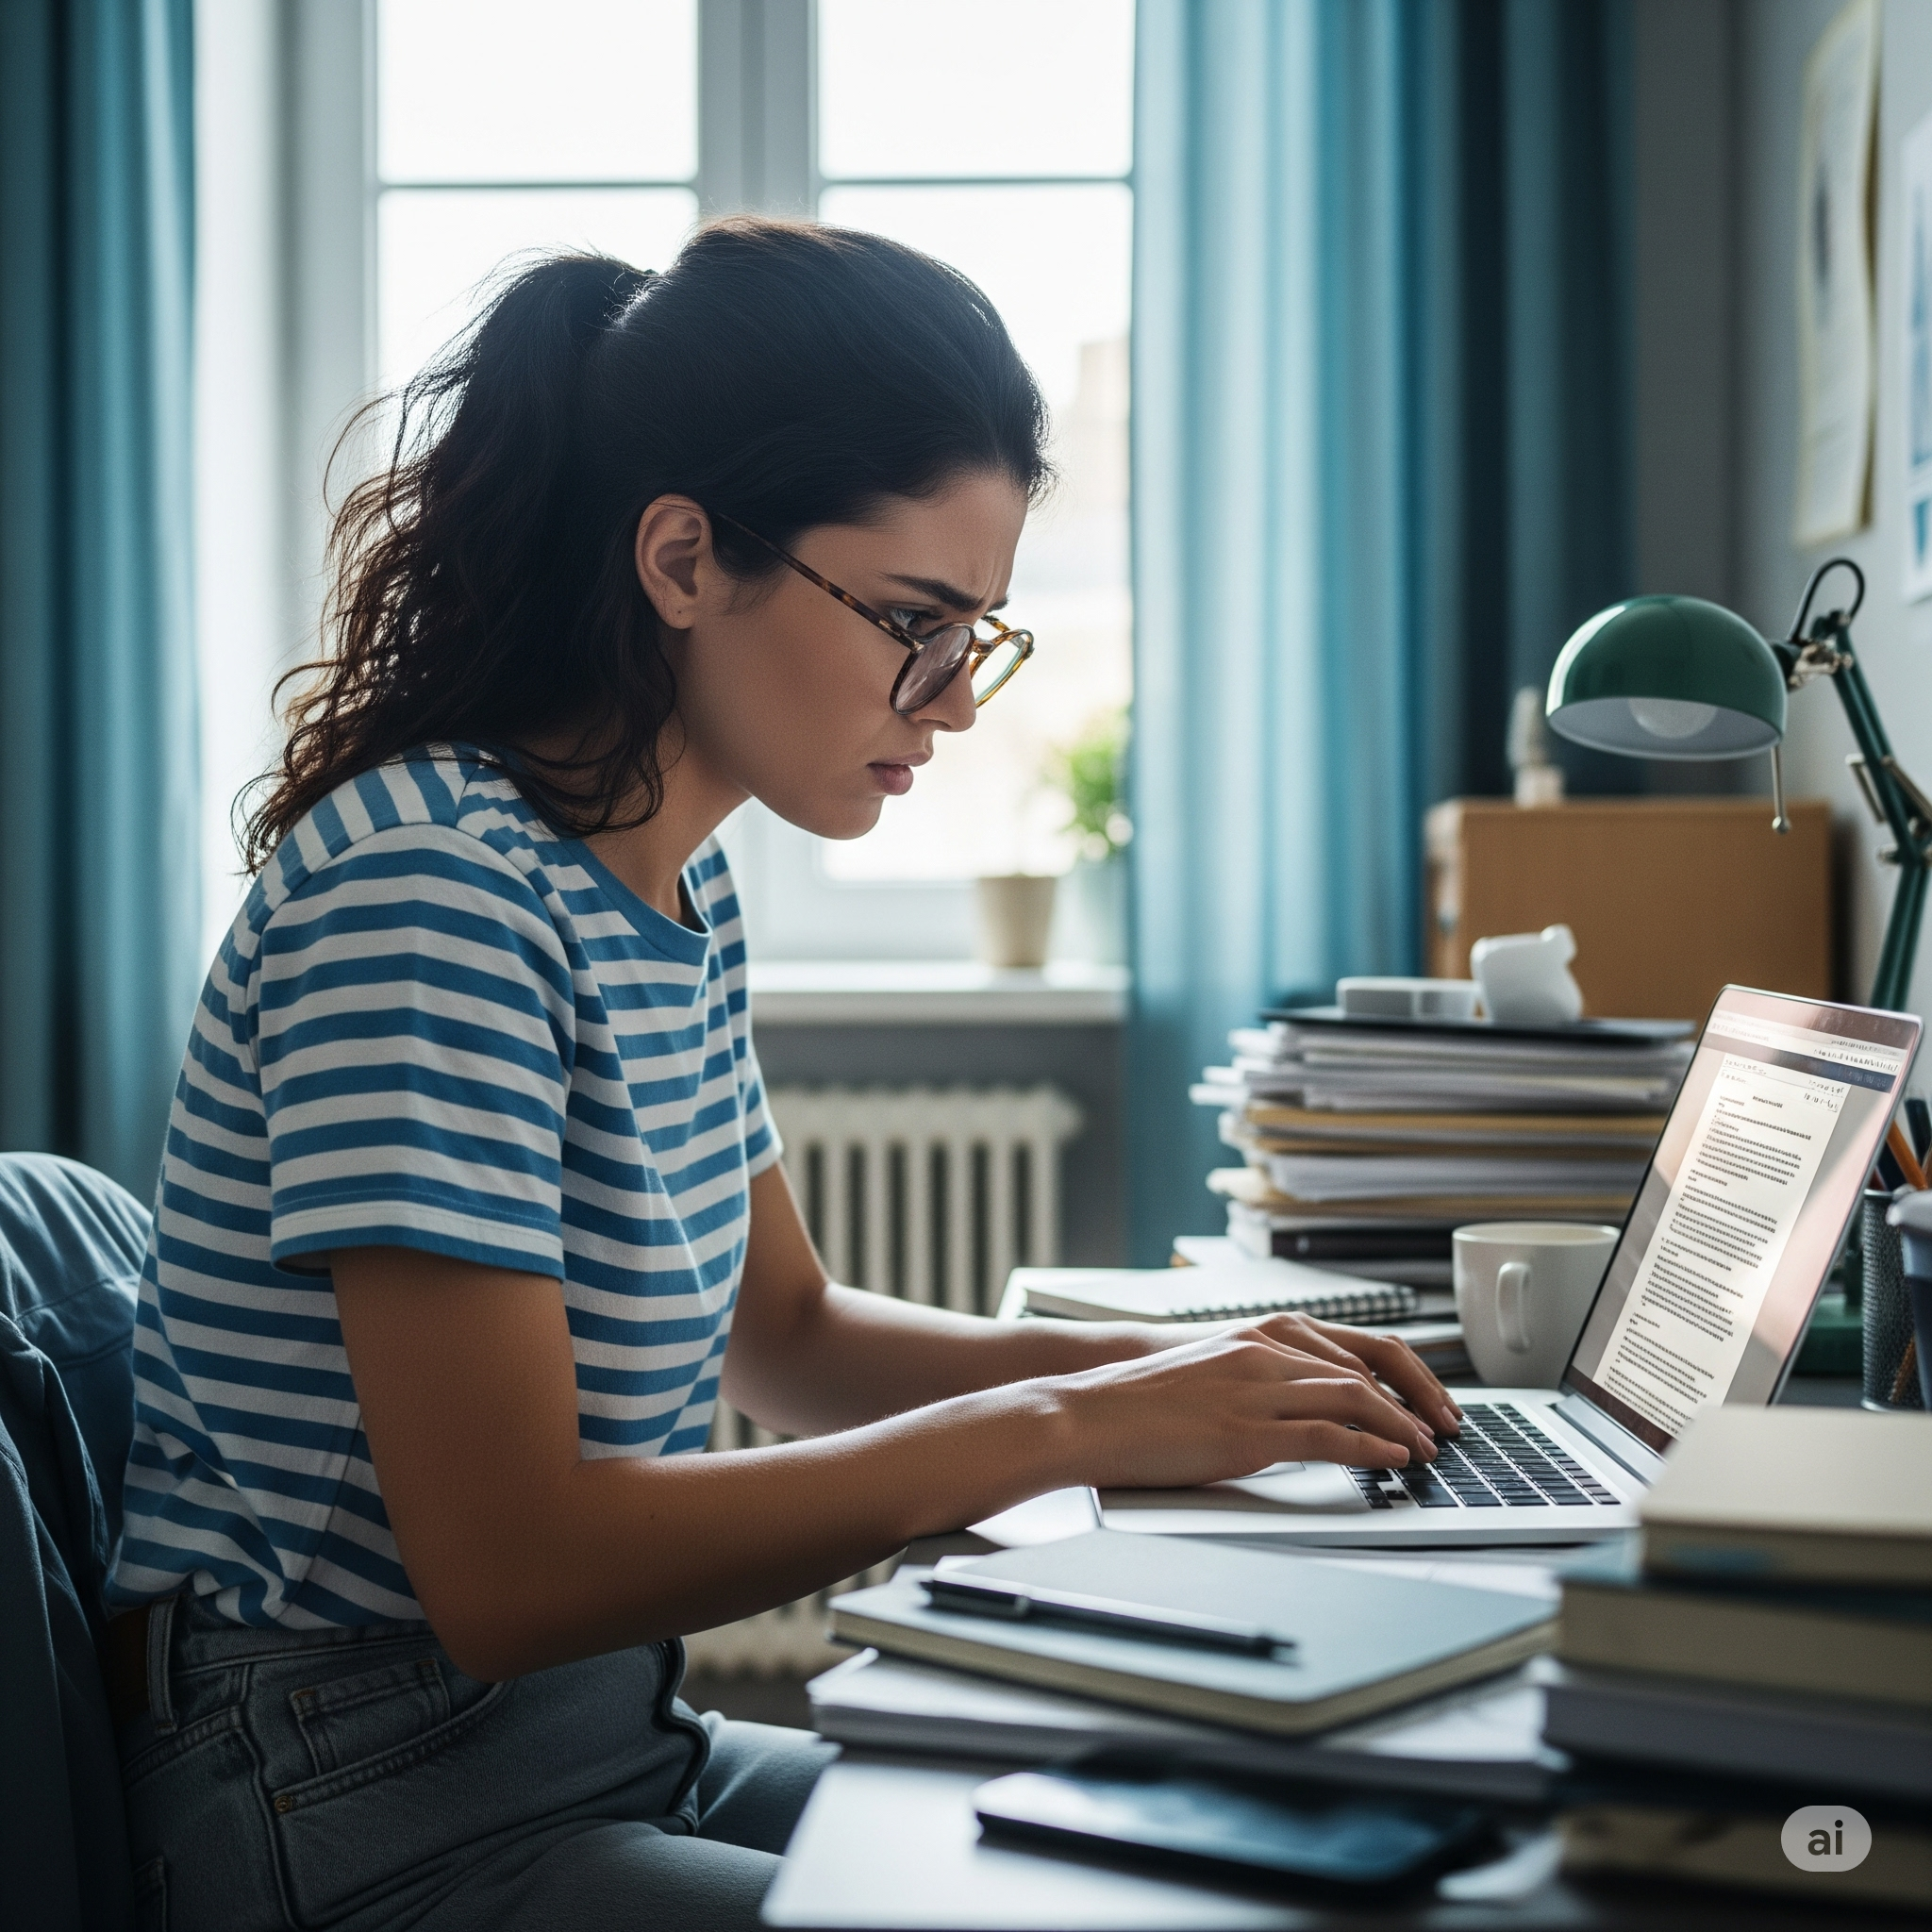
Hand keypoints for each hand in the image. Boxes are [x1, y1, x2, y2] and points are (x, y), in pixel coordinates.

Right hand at [1046, 1324, 1441, 1492]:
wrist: (1088, 1412)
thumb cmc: (1142, 1402)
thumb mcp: (1212, 1375)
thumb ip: (1260, 1382)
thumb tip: (1304, 1413)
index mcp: (1260, 1336)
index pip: (1356, 1345)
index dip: (1405, 1374)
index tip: (1430, 1401)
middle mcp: (1265, 1351)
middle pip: (1368, 1365)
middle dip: (1418, 1398)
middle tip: (1447, 1427)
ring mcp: (1256, 1389)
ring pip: (1354, 1396)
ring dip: (1403, 1425)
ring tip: (1427, 1451)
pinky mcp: (1244, 1431)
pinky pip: (1326, 1434)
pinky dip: (1370, 1447)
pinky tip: (1392, 1459)